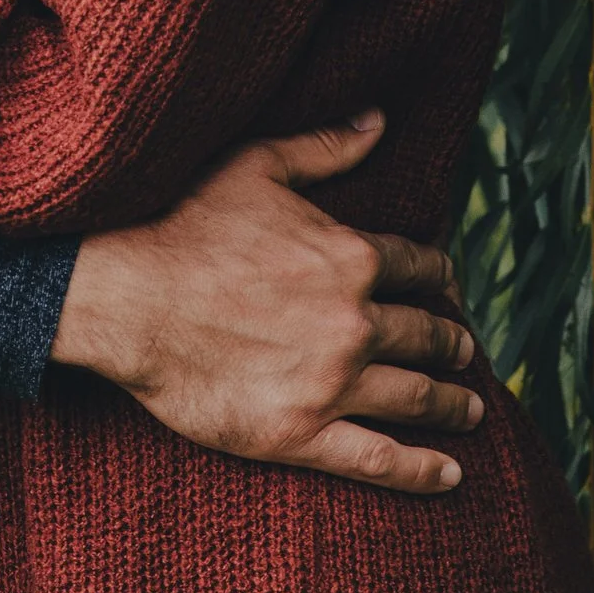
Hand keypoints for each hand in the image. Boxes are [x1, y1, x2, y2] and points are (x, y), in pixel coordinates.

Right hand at [50, 112, 482, 494]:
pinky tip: (450, 472)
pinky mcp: (302, 432)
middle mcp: (354, 322)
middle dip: (451, 343)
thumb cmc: (181, 222)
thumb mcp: (255, 166)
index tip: (447, 285)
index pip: (418, 267)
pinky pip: (381, 459)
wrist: (124, 293)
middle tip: (463, 351)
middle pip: (426, 335)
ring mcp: (332, 382)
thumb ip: (325, 148)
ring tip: (468, 409)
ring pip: (416, 397)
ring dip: (451, 404)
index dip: (439, 276)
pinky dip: (424, 470)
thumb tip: (379, 120)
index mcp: (349, 256)